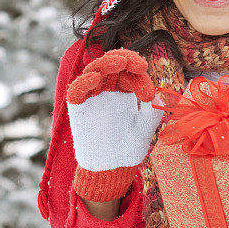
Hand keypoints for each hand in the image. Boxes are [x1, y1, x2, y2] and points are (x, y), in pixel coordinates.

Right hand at [66, 49, 162, 201]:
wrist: (115, 168)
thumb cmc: (132, 144)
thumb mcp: (148, 121)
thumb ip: (152, 104)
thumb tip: (150, 88)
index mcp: (124, 90)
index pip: (128, 70)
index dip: (137, 70)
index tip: (146, 85)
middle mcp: (107, 91)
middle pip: (110, 64)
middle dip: (124, 59)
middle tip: (138, 64)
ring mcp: (92, 98)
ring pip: (93, 71)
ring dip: (105, 64)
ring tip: (120, 63)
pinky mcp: (78, 110)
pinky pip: (76, 91)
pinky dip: (83, 83)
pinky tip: (95, 78)